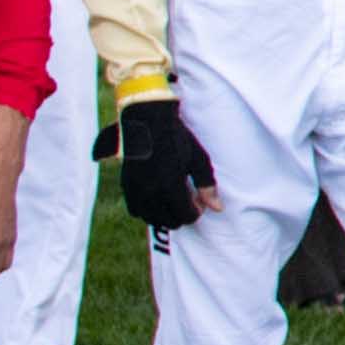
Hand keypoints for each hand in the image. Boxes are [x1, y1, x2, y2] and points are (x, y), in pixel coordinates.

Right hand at [119, 94, 218, 232]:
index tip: (198, 199)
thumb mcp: (199, 160)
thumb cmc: (177, 140)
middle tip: (187, 198)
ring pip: (152, 219)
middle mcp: (151, 192)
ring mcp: (136, 190)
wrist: (148, 122)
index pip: (186, 216)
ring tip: (173, 199)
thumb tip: (217, 208)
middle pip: (170, 222)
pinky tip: (157, 198)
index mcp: (171, 185)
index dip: (196, 211)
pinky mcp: (126, 186)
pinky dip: (148, 211)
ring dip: (165, 215)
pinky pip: (136, 211)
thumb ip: (208, 186)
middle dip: (182, 214)